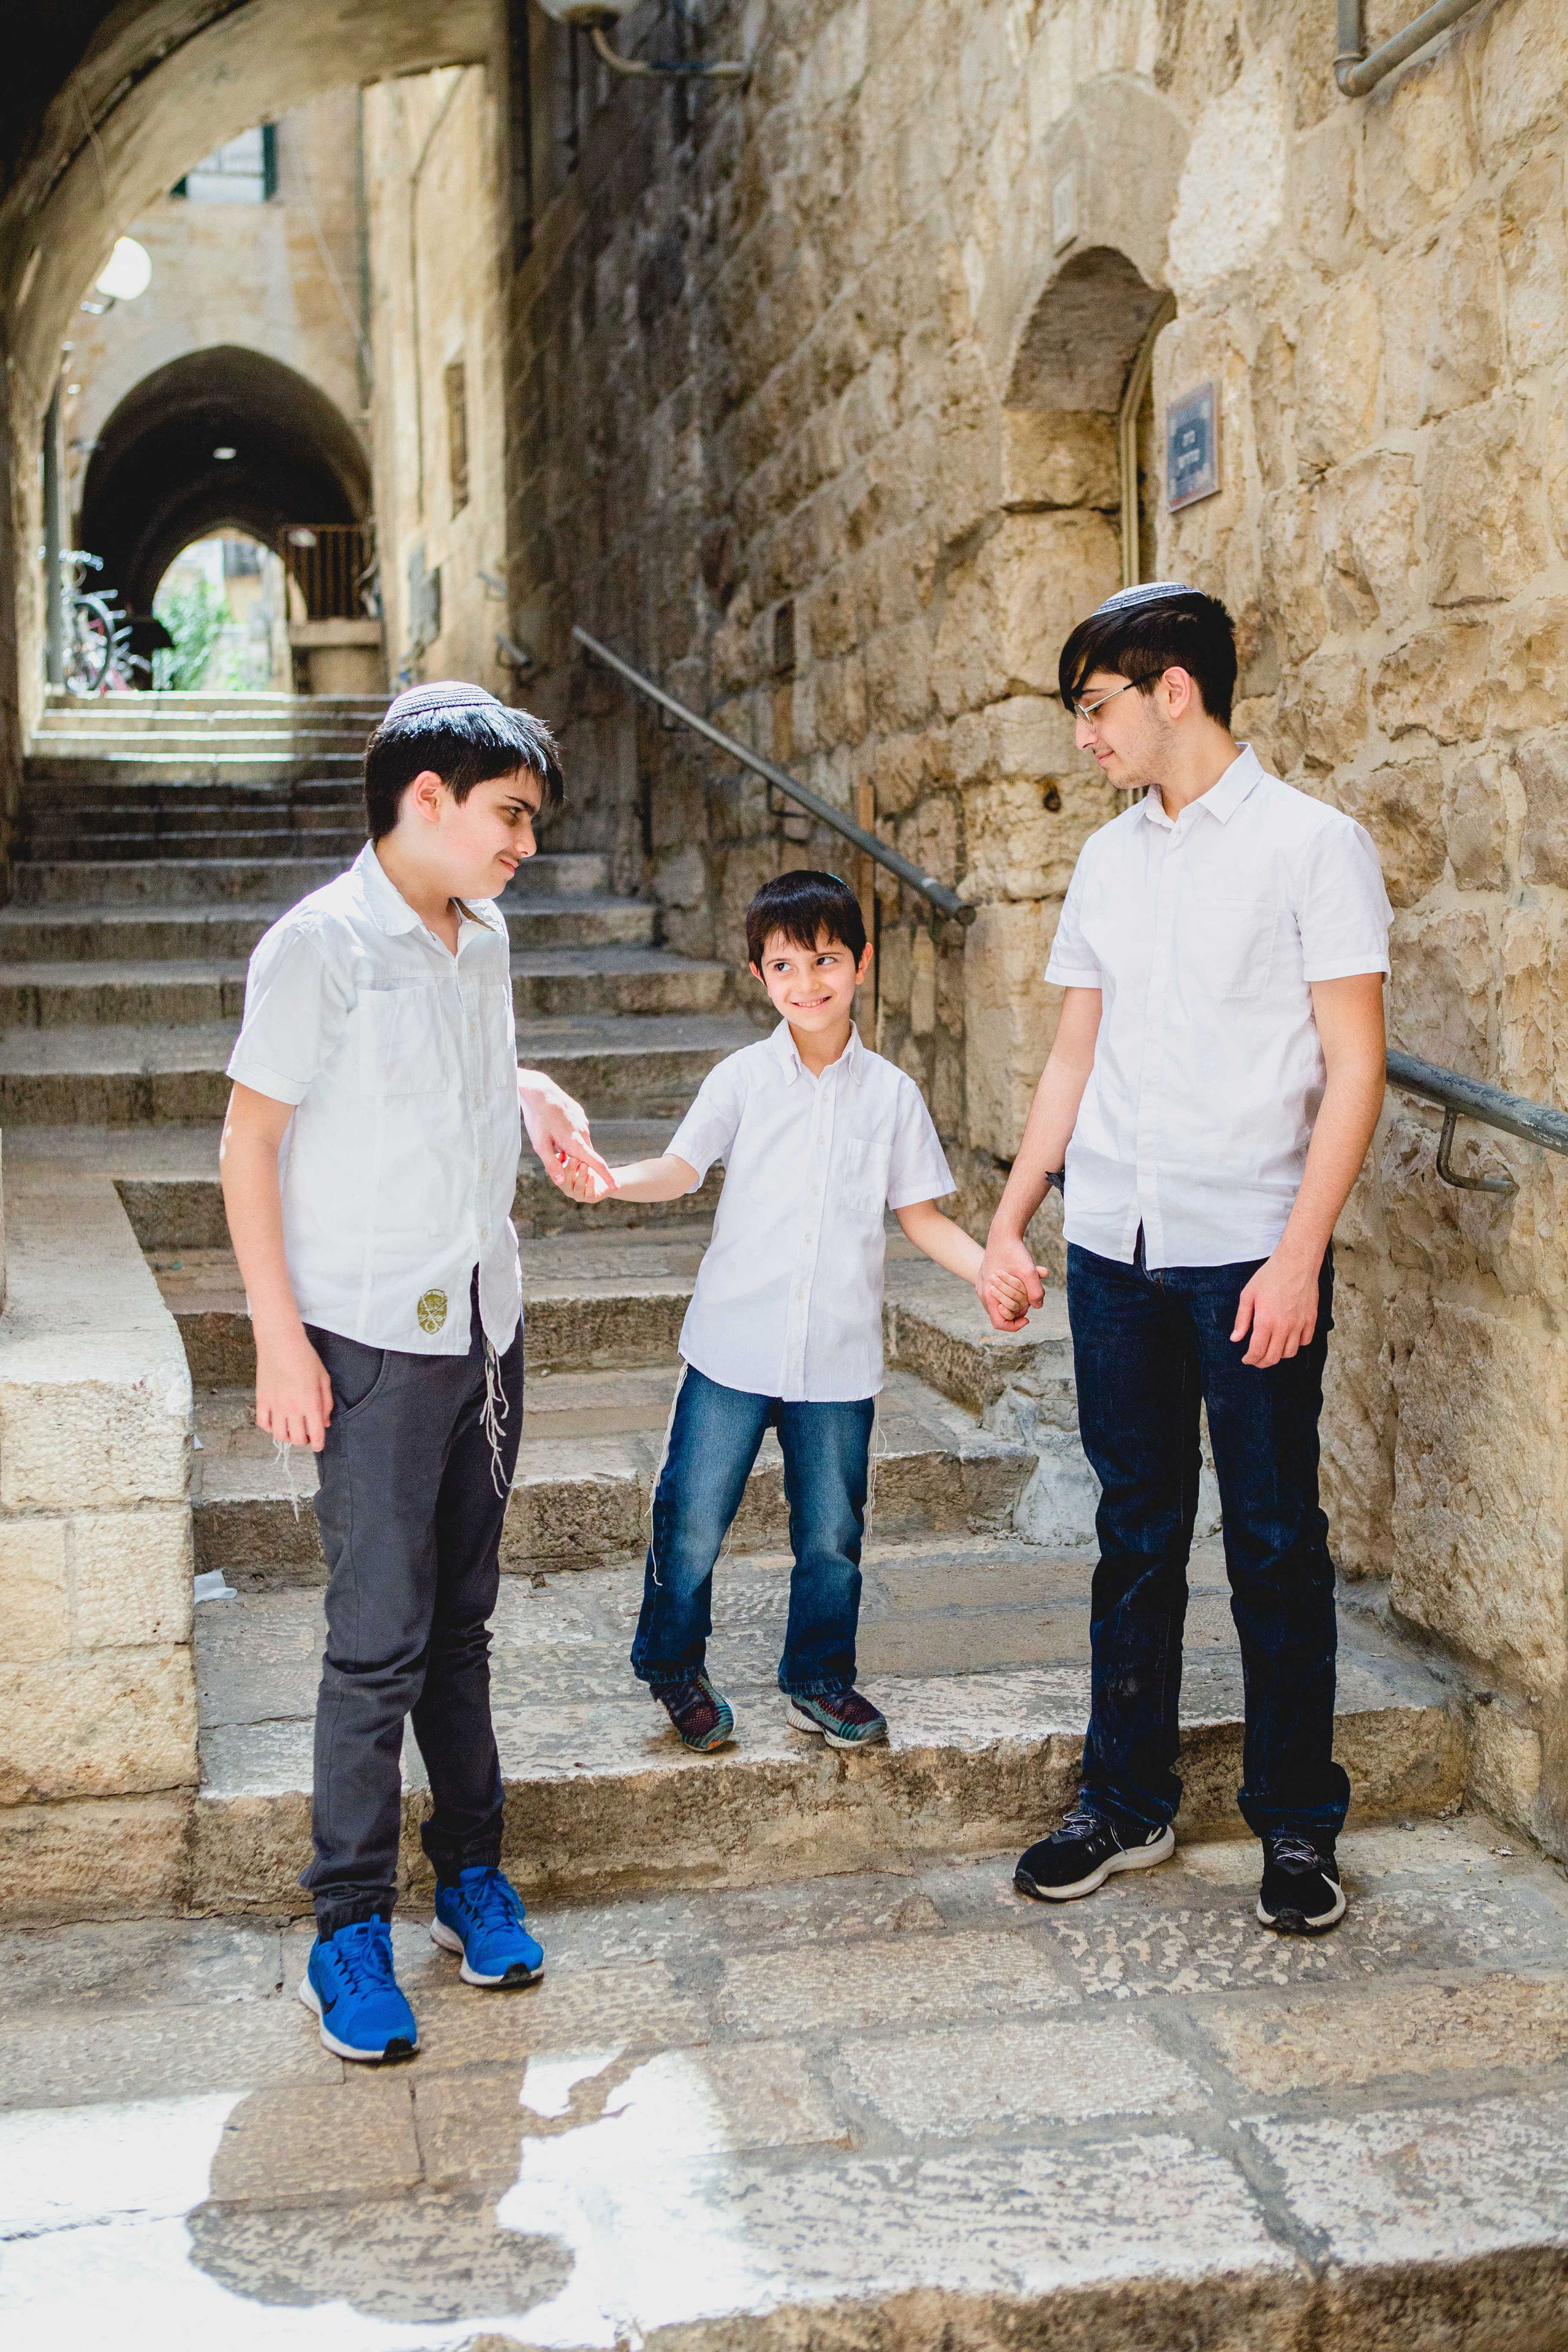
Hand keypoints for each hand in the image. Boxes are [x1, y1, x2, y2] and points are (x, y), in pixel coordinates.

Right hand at [254, 1326, 333, 1450]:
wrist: (280, 1343)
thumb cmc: (305, 1358)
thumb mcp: (324, 1379)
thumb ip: (326, 1403)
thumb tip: (325, 1422)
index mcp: (310, 1403)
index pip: (316, 1434)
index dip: (318, 1444)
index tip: (319, 1444)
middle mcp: (292, 1408)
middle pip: (297, 1439)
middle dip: (304, 1441)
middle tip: (307, 1435)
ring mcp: (275, 1406)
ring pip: (279, 1435)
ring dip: (287, 1436)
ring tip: (292, 1429)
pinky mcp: (261, 1400)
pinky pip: (263, 1424)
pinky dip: (269, 1427)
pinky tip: (276, 1422)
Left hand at [518, 1069, 614, 1197]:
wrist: (540, 1090)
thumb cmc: (538, 1119)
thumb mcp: (540, 1145)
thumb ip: (552, 1165)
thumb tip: (562, 1182)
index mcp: (575, 1142)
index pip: (596, 1163)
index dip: (606, 1177)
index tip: (616, 1186)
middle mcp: (583, 1132)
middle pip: (585, 1154)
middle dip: (577, 1161)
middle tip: (559, 1157)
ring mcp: (582, 1122)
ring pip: (581, 1141)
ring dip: (571, 1147)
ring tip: (552, 1140)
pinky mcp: (579, 1114)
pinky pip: (578, 1130)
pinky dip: (570, 1135)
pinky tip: (555, 1127)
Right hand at [559, 1156, 616, 1203]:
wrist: (603, 1178)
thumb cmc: (586, 1167)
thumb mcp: (577, 1160)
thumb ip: (568, 1157)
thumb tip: (561, 1152)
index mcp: (562, 1181)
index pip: (558, 1175)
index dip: (560, 1165)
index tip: (563, 1154)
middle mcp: (568, 1190)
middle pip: (566, 1182)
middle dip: (570, 1169)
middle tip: (574, 1158)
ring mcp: (579, 1195)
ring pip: (578, 1187)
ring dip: (581, 1175)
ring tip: (584, 1165)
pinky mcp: (591, 1198)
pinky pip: (589, 1193)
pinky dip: (590, 1184)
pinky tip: (592, 1175)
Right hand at [977, 1234, 1048, 1331]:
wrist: (1002, 1234)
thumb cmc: (1013, 1252)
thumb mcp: (1028, 1271)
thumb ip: (1035, 1291)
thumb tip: (1038, 1307)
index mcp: (988, 1295)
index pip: (999, 1323)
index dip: (1015, 1325)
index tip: (1028, 1318)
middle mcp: (983, 1293)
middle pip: (1002, 1313)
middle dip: (1018, 1309)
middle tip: (1030, 1299)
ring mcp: (983, 1287)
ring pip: (1001, 1303)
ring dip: (1017, 1298)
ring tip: (1027, 1287)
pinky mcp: (987, 1280)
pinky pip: (1000, 1293)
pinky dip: (1013, 1290)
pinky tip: (1023, 1280)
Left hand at [1231, 1246, 1321, 1367]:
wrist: (1296, 1263)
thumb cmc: (1270, 1276)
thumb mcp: (1248, 1295)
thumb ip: (1242, 1319)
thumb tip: (1235, 1338)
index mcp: (1266, 1321)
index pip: (1257, 1351)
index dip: (1250, 1359)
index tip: (1246, 1359)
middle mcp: (1284, 1326)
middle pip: (1274, 1357)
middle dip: (1262, 1362)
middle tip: (1256, 1360)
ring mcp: (1300, 1324)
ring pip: (1290, 1353)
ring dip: (1279, 1355)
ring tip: (1271, 1349)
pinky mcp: (1311, 1319)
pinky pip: (1305, 1341)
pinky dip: (1296, 1345)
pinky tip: (1288, 1339)